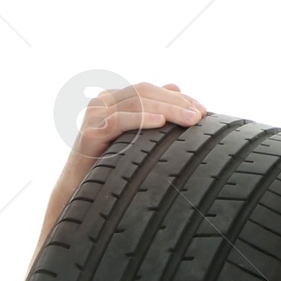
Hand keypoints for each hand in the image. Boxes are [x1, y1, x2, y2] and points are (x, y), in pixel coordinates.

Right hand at [34, 79, 204, 259]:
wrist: (76, 192)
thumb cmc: (106, 168)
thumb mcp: (133, 139)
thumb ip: (150, 112)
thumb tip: (176, 88)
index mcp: (115, 100)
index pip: (151, 91)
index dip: (179, 98)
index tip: (203, 111)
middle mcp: (104, 102)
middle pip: (145, 92)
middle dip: (176, 103)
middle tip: (201, 116)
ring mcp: (95, 115)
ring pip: (135, 102)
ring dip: (166, 109)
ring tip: (189, 120)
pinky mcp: (90, 132)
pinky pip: (118, 120)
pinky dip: (140, 119)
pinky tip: (160, 124)